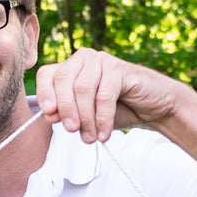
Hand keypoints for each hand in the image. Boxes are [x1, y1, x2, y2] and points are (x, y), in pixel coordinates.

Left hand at [35, 48, 178, 142]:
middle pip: (63, 81)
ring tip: (90, 138)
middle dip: (65, 109)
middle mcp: (83, 59)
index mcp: (70, 67)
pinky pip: (103, 96)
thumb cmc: (116, 110)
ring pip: (82, 89)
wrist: (152, 108)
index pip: (47, 74)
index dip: (44, 93)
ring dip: (85, 118)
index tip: (48, 115)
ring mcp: (102, 61)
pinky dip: (102, 119)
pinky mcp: (119, 69)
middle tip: (72, 131)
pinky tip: (104, 134)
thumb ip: (66, 114)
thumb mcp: (85, 116)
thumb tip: (49, 115)